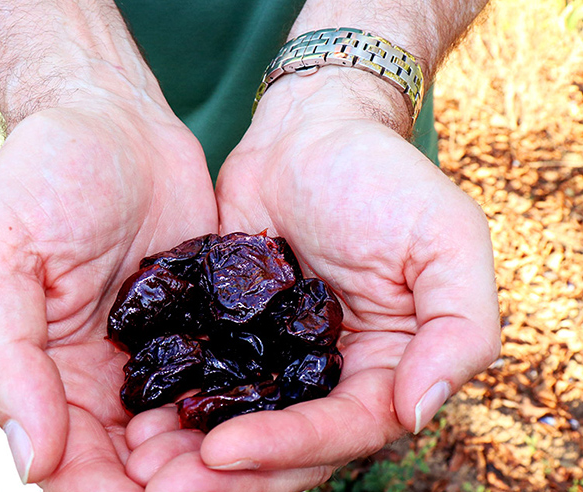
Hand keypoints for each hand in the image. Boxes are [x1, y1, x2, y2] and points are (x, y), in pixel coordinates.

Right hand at [0, 94, 217, 489]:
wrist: (112, 118)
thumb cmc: (42, 175)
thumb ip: (4, 356)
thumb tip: (32, 461)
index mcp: (44, 372)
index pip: (70, 462)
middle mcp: (100, 378)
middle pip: (135, 464)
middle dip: (175, 483)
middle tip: (219, 484)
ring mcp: (155, 354)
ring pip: (186, 433)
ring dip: (217, 458)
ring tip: (256, 460)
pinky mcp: (204, 325)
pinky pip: (226, 379)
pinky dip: (245, 405)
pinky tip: (278, 418)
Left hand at [124, 70, 500, 490]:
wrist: (310, 134)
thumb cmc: (385, 178)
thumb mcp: (447, 241)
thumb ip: (458, 328)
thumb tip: (418, 410)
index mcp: (385, 368)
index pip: (342, 430)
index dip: (288, 446)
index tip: (221, 451)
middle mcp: (329, 376)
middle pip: (283, 444)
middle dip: (227, 472)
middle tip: (158, 484)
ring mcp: (274, 357)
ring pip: (236, 421)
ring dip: (188, 449)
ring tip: (135, 460)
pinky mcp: (230, 333)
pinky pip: (201, 375)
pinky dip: (170, 400)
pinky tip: (132, 414)